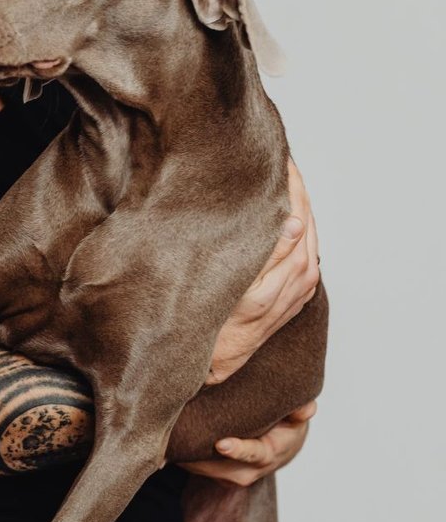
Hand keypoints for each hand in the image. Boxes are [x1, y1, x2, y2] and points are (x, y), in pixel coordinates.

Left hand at [179, 400, 314, 485]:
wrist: (281, 447)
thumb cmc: (286, 425)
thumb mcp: (295, 416)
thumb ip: (299, 412)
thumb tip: (308, 409)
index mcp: (267, 454)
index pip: (253, 453)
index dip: (237, 450)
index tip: (221, 444)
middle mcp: (248, 471)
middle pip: (218, 465)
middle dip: (198, 453)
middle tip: (176, 436)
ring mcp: (231, 476)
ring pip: (203, 469)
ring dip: (185, 456)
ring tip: (166, 438)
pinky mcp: (217, 476)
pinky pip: (196, 468)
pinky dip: (183, 457)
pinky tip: (166, 444)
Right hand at [207, 160, 319, 383]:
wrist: (215, 360)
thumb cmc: (217, 324)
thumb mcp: (239, 289)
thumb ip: (271, 257)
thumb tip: (294, 223)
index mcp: (290, 273)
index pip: (298, 217)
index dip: (291, 187)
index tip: (281, 162)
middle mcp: (300, 279)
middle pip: (306, 223)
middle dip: (296, 191)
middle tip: (281, 164)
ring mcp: (299, 287)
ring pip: (307, 237)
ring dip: (298, 207)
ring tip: (284, 183)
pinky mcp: (294, 293)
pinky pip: (304, 253)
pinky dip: (299, 230)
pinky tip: (287, 219)